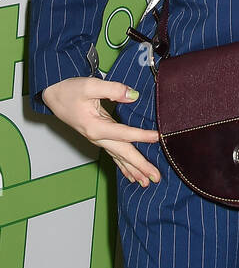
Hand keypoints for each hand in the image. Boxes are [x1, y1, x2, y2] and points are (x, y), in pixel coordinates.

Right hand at [41, 77, 160, 187]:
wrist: (53, 96)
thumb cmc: (69, 90)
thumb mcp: (90, 85)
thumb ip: (113, 90)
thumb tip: (133, 95)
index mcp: (95, 127)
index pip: (123, 133)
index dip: (141, 135)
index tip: (157, 137)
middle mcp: (97, 137)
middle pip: (122, 153)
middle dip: (140, 166)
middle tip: (156, 177)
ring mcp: (98, 139)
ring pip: (119, 157)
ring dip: (134, 170)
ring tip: (147, 182)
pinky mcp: (100, 137)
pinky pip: (114, 155)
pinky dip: (124, 166)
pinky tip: (132, 176)